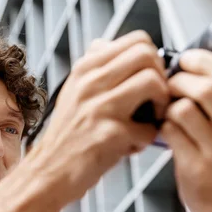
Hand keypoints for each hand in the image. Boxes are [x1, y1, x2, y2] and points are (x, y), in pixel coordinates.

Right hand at [32, 30, 168, 202]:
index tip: (150, 79)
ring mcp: (98, 107)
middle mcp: (89, 83)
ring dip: (163, 104)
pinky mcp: (109, 134)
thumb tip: (110, 45)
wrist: (48, 172)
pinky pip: (150, 129)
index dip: (154, 59)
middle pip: (147, 55)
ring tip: (151, 120)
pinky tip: (132, 146)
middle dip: (162, 77)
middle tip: (156, 100)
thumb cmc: (68, 135)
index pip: (137, 40)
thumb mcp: (74, 92)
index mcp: (85, 69)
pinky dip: (147, 140)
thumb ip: (94, 68)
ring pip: (152, 82)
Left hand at [160, 49, 211, 211]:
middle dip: (179, 80)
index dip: (203, 61)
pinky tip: (167, 130)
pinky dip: (163, 126)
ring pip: (184, 109)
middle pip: (205, 89)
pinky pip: (171, 132)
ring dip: (168, 105)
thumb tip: (203, 58)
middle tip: (170, 85)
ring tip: (168, 111)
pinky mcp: (197, 168)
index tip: (187, 59)